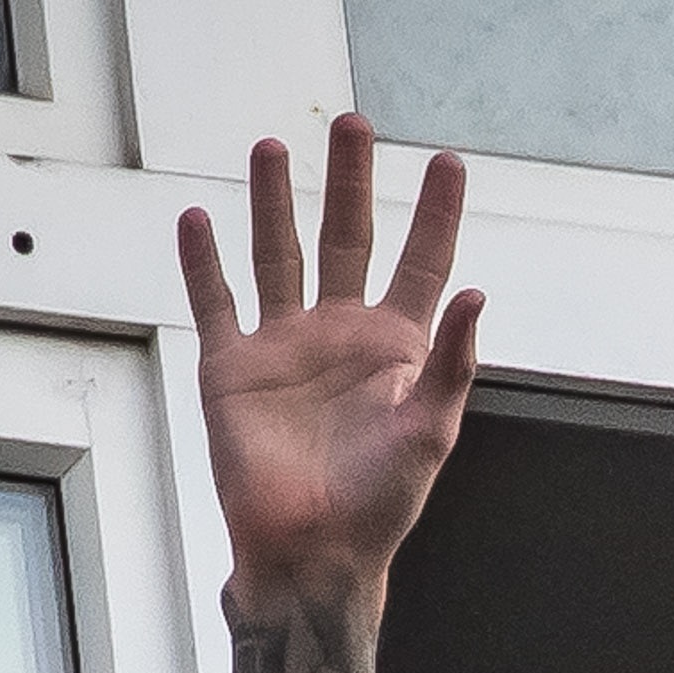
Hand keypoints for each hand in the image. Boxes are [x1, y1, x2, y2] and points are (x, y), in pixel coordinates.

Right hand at [177, 113, 481, 613]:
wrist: (310, 550)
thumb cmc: (379, 504)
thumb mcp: (430, 431)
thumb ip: (451, 362)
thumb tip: (476, 293)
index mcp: (396, 349)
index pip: (421, 263)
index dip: (434, 213)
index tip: (447, 161)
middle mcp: (340, 335)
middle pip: (345, 238)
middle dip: (349, 181)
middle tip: (351, 122)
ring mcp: (284, 346)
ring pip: (277, 255)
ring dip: (274, 201)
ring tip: (273, 147)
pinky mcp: (233, 367)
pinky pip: (214, 301)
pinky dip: (203, 261)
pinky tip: (197, 217)